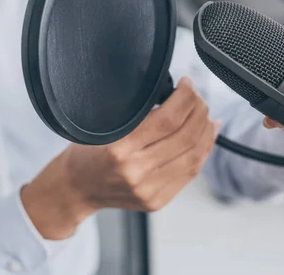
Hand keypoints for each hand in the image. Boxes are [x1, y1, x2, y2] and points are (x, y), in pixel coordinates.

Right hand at [21, 77, 219, 239]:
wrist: (76, 187)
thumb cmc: (88, 152)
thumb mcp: (104, 124)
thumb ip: (137, 112)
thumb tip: (173, 93)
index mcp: (119, 149)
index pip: (168, 119)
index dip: (186, 97)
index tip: (188, 84)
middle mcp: (136, 171)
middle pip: (186, 136)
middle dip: (199, 110)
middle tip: (198, 97)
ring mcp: (149, 190)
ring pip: (194, 155)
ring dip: (205, 130)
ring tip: (205, 114)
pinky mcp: (158, 200)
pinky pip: (191, 172)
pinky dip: (204, 150)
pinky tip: (207, 135)